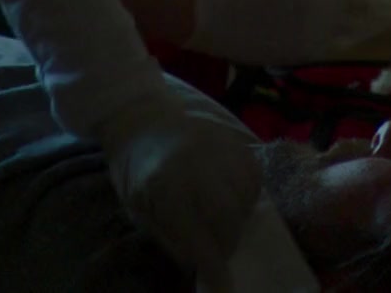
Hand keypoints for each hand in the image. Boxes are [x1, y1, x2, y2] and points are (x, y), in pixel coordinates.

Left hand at [99, 82, 261, 289]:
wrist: (142, 115)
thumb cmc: (135, 168)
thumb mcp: (138, 209)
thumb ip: (171, 237)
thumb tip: (201, 264)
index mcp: (166, 188)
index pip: (199, 238)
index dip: (214, 268)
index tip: (223, 288)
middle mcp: (198, 168)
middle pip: (229, 219)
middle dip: (227, 243)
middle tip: (218, 249)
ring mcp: (220, 150)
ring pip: (246, 199)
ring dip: (239, 219)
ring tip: (223, 221)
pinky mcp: (235, 140)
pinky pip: (255, 177)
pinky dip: (249, 195)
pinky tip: (233, 198)